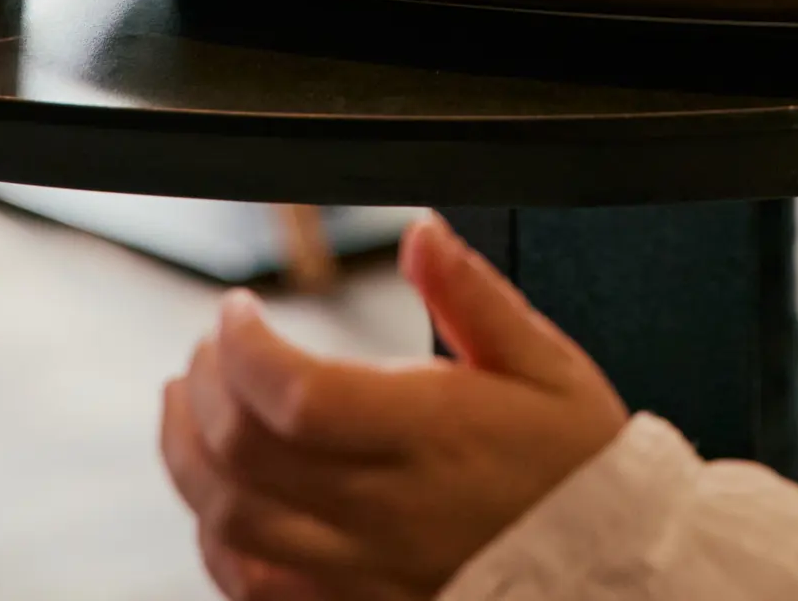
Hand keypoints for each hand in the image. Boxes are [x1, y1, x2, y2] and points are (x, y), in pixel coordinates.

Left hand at [160, 214, 628, 600]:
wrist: (608, 574)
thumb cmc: (576, 468)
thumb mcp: (547, 365)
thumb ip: (474, 296)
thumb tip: (421, 232)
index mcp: (433, 436)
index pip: (297, 396)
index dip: (244, 347)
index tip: (237, 309)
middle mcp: (384, 511)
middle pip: (246, 456)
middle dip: (207, 387)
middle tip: (210, 346)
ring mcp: (360, 573)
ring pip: (231, 526)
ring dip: (188, 460)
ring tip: (188, 405)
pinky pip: (251, 589)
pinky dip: (214, 538)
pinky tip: (215, 496)